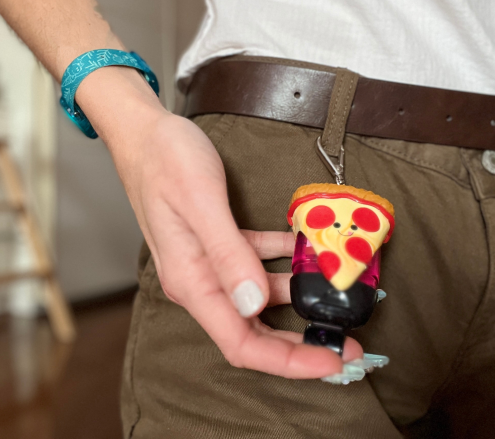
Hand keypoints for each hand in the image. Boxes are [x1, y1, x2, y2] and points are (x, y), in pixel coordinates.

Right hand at [82, 68, 361, 377]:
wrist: (143, 132)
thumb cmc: (165, 159)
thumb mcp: (200, 201)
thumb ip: (228, 253)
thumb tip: (253, 305)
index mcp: (192, 282)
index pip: (242, 342)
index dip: (289, 361)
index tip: (332, 362)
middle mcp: (201, 282)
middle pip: (255, 331)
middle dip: (303, 345)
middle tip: (351, 346)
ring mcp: (210, 265)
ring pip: (262, 300)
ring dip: (301, 300)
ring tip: (342, 297)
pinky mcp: (220, 246)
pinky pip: (260, 265)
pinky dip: (288, 263)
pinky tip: (313, 252)